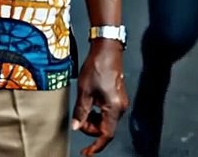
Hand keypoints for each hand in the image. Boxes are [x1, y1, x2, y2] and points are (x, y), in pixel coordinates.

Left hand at [71, 41, 127, 155]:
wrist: (107, 50)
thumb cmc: (97, 67)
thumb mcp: (84, 90)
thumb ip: (80, 111)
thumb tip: (76, 126)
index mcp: (113, 108)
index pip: (106, 135)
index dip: (95, 145)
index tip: (86, 152)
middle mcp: (120, 108)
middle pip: (106, 129)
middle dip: (90, 129)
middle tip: (78, 120)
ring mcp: (121, 102)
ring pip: (106, 121)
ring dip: (93, 121)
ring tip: (83, 109)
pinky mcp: (118, 97)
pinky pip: (108, 113)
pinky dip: (97, 113)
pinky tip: (90, 104)